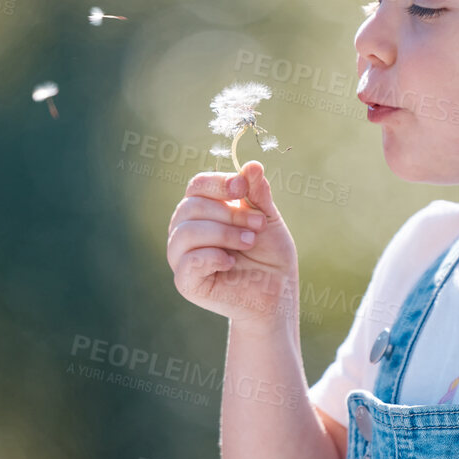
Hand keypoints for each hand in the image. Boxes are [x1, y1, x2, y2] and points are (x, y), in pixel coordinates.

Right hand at [167, 160, 298, 328]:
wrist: (277, 294)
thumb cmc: (270, 256)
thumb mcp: (267, 218)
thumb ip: (257, 193)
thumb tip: (252, 165)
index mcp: (202, 211)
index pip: (197, 185)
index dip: (219, 183)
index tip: (244, 188)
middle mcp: (185, 230)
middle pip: (192, 206)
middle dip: (230, 213)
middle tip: (257, 226)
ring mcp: (182, 257)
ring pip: (187, 231)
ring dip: (224, 233)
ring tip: (249, 242)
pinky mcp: (186, 283)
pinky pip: (188, 261)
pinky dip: (212, 257)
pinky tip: (231, 262)